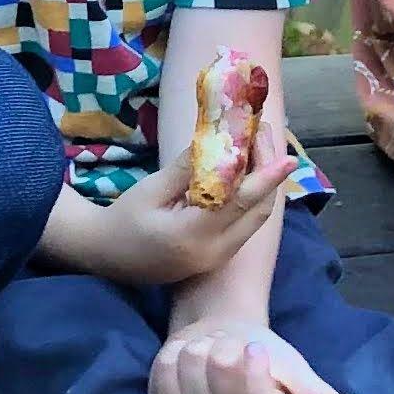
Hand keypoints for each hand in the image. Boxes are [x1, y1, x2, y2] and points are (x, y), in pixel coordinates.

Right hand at [67, 130, 289, 294]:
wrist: (104, 256)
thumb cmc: (122, 220)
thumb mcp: (151, 189)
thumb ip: (188, 169)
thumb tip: (220, 142)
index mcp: (194, 236)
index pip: (242, 202)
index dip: (267, 177)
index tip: (289, 157)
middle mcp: (214, 252)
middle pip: (257, 212)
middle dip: (268, 173)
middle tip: (262, 134)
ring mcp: (218, 259)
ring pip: (254, 220)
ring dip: (261, 185)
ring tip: (256, 147)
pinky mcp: (217, 258)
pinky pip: (244, 226)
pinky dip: (249, 198)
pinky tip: (243, 173)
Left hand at [148, 316, 364, 393]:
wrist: (222, 340)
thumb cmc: (263, 356)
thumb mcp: (294, 370)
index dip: (255, 373)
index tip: (257, 348)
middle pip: (223, 374)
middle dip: (227, 347)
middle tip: (232, 349)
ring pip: (192, 366)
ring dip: (200, 347)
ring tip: (210, 352)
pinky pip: (164, 371)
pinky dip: (173, 354)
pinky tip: (184, 360)